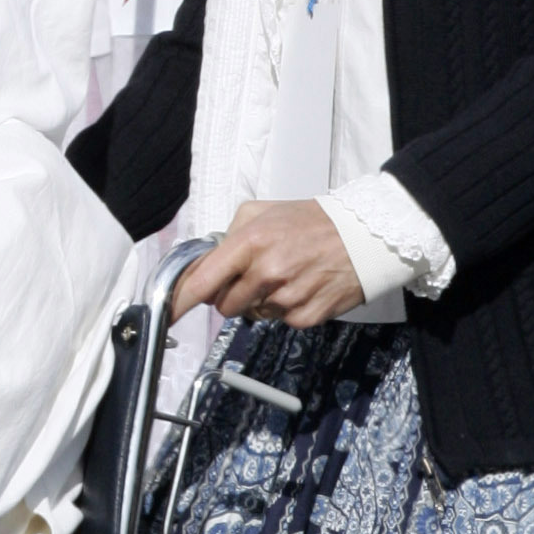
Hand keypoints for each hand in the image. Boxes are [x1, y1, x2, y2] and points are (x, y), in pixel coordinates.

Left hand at [173, 200, 364, 327]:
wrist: (365, 236)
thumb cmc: (313, 222)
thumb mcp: (262, 212)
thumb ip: (228, 236)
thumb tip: (205, 262)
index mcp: (250, 243)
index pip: (202, 281)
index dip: (181, 300)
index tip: (168, 312)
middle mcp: (267, 272)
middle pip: (224, 305)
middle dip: (230, 295)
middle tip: (252, 276)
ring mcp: (287, 297)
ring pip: (253, 314)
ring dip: (260, 301)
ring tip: (284, 276)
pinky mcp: (306, 316)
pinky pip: (280, 321)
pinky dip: (285, 309)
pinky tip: (301, 287)